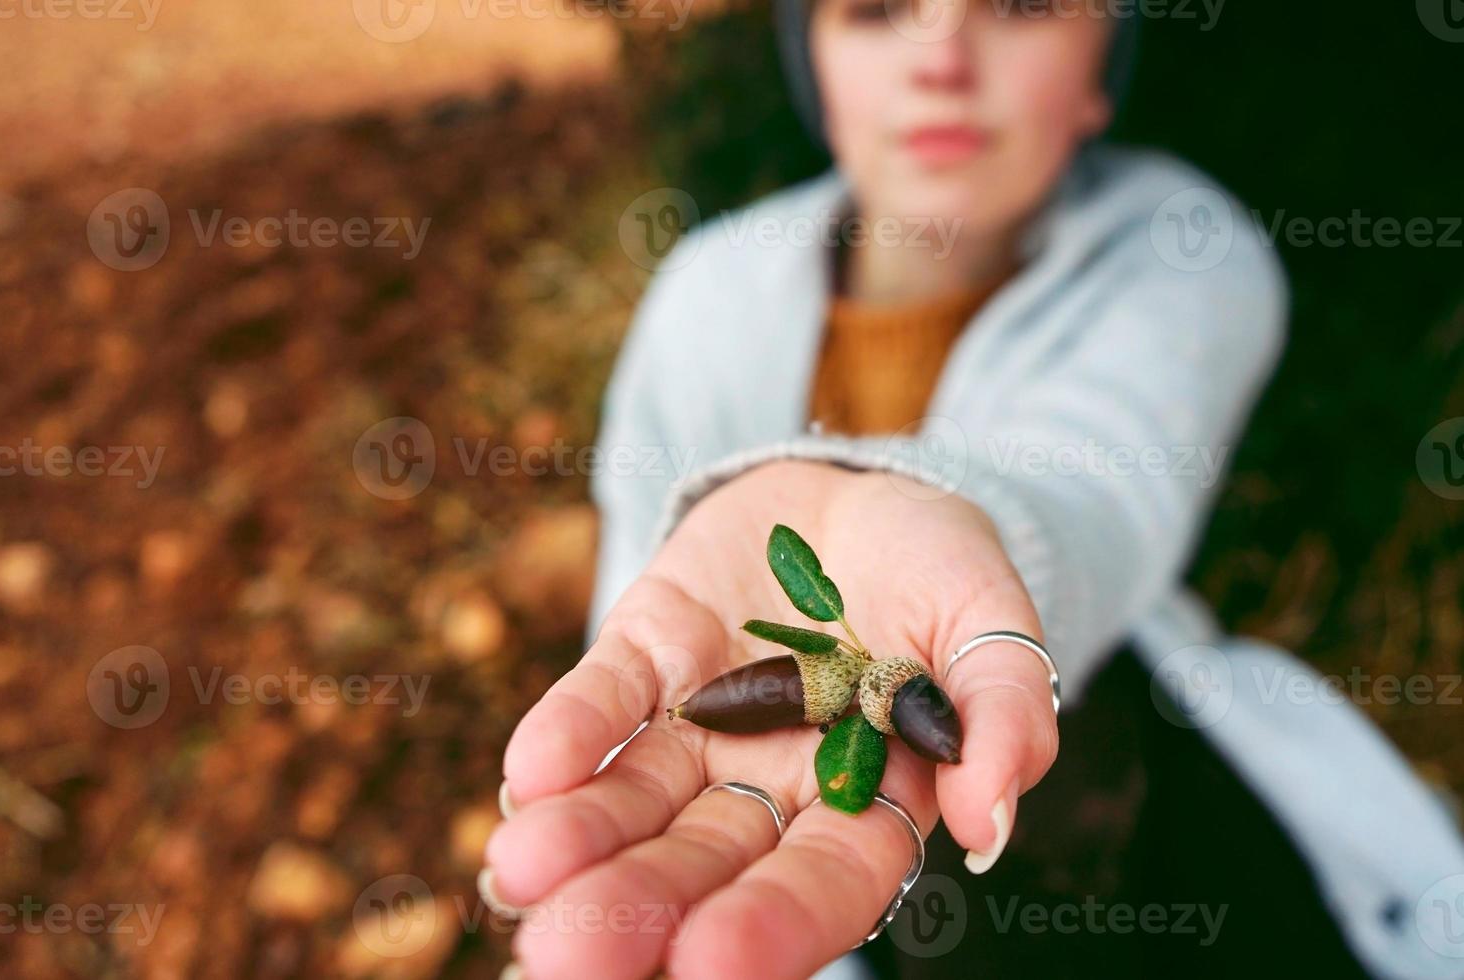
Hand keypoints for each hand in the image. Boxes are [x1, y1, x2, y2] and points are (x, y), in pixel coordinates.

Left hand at [486, 460, 1057, 978]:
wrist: (861, 490)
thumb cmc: (942, 572)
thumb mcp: (992, 623)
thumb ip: (1004, 711)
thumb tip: (990, 818)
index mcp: (868, 798)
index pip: (823, 880)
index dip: (773, 923)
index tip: (709, 966)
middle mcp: (772, 781)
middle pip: (707, 861)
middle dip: (642, 906)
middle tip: (565, 956)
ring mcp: (701, 723)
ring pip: (637, 799)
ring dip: (583, 836)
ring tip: (519, 874)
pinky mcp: (646, 657)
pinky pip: (604, 700)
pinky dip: (569, 734)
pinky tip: (528, 774)